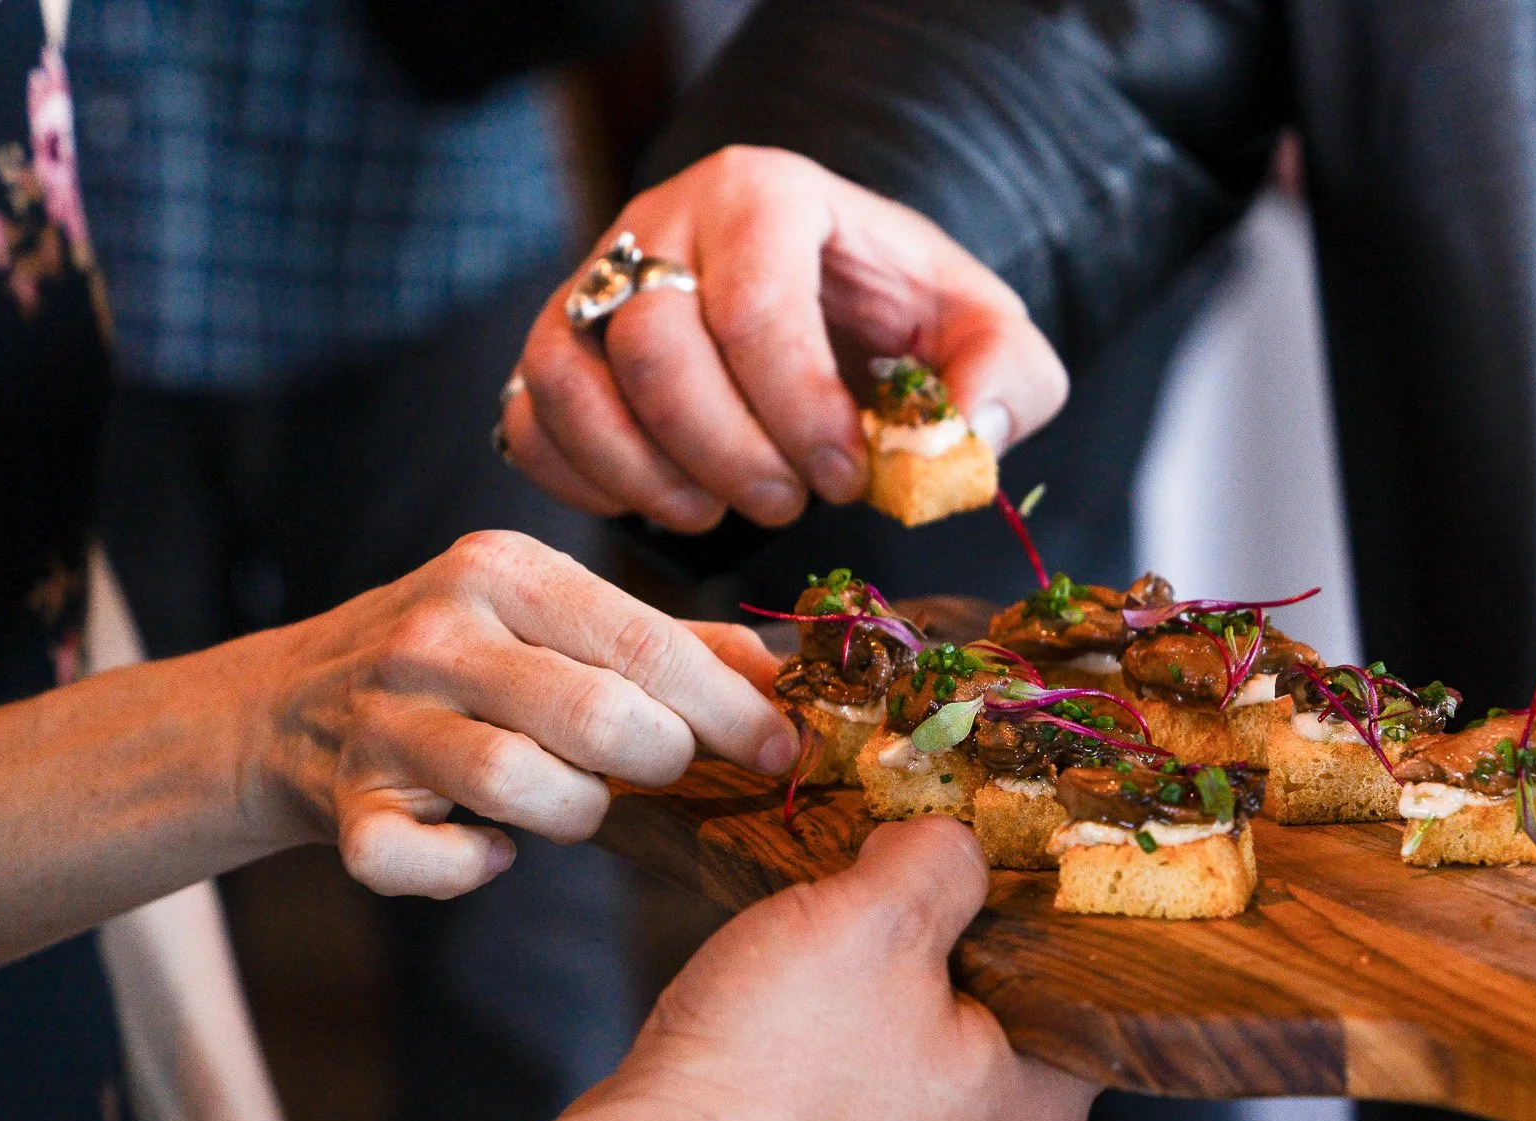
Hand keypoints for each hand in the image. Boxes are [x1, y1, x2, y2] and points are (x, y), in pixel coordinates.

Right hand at [181, 819, 1096, 1120]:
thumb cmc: (772, 1070)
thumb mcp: (875, 915)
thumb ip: (940, 860)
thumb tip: (949, 844)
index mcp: (1039, 1114)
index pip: (1084, 993)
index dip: (1036, 912)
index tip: (989, 859)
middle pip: (999, 1024)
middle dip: (947, 952)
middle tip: (893, 889)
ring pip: (919, 1063)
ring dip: (879, 1003)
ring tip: (826, 946)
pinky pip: (855, 1105)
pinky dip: (828, 1058)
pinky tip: (783, 1015)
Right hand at [254, 529, 797, 896]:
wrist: (285, 705)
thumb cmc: (461, 659)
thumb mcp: (553, 616)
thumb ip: (670, 640)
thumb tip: (784, 675)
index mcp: (503, 570)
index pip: (644, 642)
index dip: (728, 707)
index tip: (779, 747)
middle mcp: (438, 632)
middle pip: (597, 716)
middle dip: (659, 759)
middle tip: (662, 769)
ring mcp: (383, 718)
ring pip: (518, 784)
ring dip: (575, 813)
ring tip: (574, 801)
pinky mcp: (344, 804)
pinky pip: (417, 861)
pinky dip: (466, 870)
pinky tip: (490, 850)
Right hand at [503, 147, 1069, 530]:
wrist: (828, 298)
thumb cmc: (898, 315)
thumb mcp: (983, 329)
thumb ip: (1007, 375)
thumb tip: (965, 438)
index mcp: (767, 195)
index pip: (754, 303)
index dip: (797, 413)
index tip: (846, 478)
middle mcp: (663, 224)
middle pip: (654, 346)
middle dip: (728, 452)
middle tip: (788, 502)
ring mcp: (594, 283)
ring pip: (572, 382)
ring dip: (648, 476)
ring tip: (718, 511)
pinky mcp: (556, 345)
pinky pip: (528, 417)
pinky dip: (582, 482)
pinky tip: (658, 504)